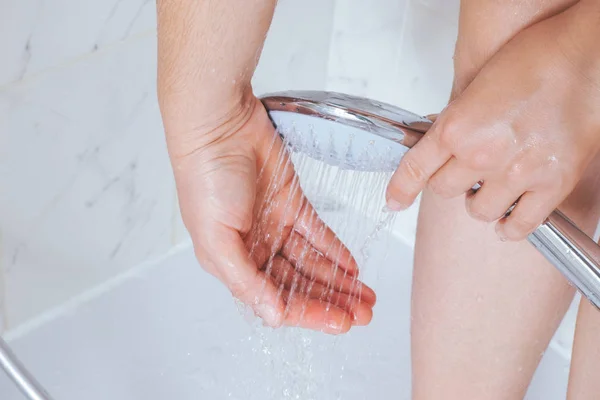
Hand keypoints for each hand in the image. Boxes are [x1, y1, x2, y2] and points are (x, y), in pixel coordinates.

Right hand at [167, 95, 375, 333]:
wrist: (220, 126)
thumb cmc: (206, 179)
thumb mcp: (217, 238)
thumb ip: (245, 280)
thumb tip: (273, 317)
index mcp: (233, 263)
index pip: (276, 299)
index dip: (308, 313)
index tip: (339, 322)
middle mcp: (255, 249)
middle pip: (299, 284)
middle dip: (331, 302)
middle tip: (363, 315)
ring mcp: (275, 226)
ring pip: (312, 262)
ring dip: (338, 281)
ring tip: (367, 297)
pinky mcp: (292, 203)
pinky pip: (318, 234)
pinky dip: (335, 250)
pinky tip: (353, 267)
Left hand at [386, 2, 599, 240]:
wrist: (589, 55)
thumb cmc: (536, 58)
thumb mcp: (476, 86)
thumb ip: (455, 122)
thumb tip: (438, 145)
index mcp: (457, 127)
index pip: (416, 170)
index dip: (401, 190)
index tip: (394, 201)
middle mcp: (482, 154)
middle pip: (444, 191)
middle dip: (451, 181)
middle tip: (466, 170)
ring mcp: (517, 173)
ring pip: (478, 211)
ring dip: (480, 202)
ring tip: (492, 186)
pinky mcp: (552, 186)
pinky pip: (520, 226)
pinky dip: (510, 226)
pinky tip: (509, 216)